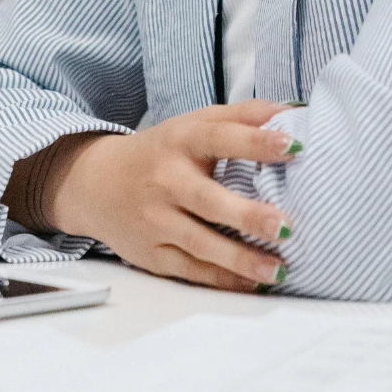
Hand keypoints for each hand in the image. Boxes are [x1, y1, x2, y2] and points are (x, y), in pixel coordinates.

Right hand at [37, 101, 302, 291]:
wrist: (96, 184)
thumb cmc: (161, 152)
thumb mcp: (192, 124)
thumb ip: (242, 116)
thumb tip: (294, 110)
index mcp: (180, 141)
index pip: (219, 137)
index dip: (255, 141)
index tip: (292, 147)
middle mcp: (166, 180)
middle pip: (207, 200)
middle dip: (247, 215)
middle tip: (285, 226)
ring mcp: (155, 220)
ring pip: (200, 243)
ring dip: (240, 259)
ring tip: (278, 268)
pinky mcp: (151, 254)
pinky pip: (191, 270)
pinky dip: (223, 279)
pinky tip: (253, 282)